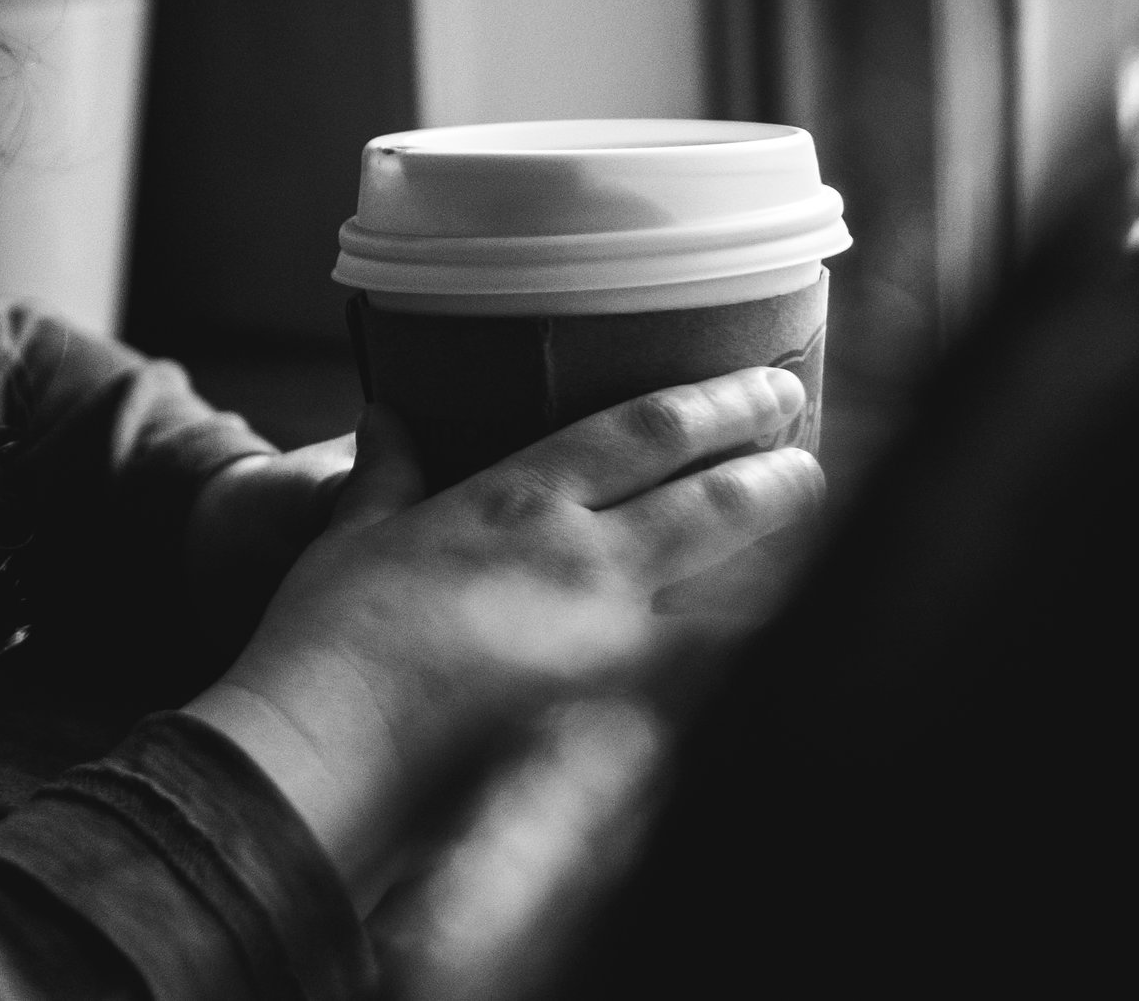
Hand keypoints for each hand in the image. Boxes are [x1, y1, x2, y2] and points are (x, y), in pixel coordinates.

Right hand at [183, 366, 820, 908]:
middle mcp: (582, 556)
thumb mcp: (347, 539)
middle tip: (808, 445)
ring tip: (813, 537)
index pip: (643, 432)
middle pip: (711, 498)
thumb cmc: (325, 643)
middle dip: (775, 467)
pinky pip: (711, 678)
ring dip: (781, 558)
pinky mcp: (615, 722)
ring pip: (733, 586)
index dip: (718, 403)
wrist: (325, 750)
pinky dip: (753, 655)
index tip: (767, 388)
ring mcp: (609, 641)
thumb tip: (384, 418)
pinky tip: (787, 647)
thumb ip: (382, 476)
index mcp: (516, 501)